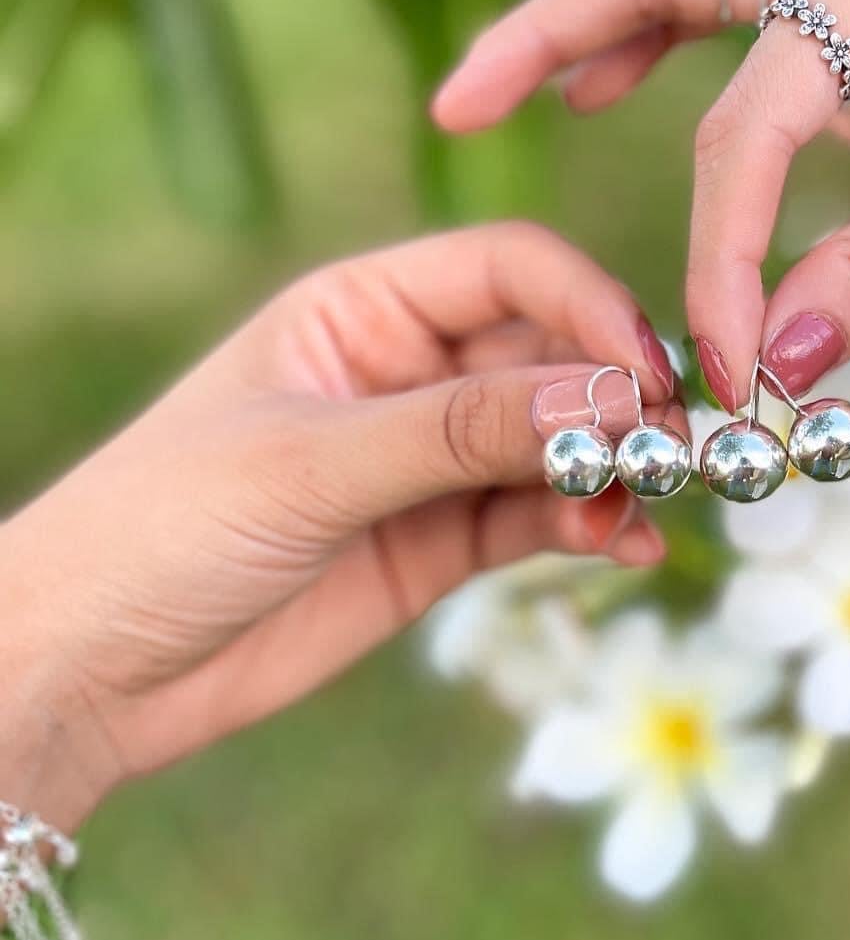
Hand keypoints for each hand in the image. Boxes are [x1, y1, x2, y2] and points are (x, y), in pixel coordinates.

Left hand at [1, 225, 680, 828]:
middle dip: (614, 397)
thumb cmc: (163, 527)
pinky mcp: (438, 542)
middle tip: (675, 447)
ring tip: (647, 506)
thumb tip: (604, 401)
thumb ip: (459, 430)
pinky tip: (620, 546)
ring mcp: (427, 460)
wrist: (86, 670)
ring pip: (554, 443)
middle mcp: (406, 371)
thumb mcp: (311, 463)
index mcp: (361, 309)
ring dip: (612, 467)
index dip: (586, 305)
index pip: (507, 269)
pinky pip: (536, 518)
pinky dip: (586, 527)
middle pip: (546, 356)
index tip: (644, 368)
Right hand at [433, 0, 849, 409]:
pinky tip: (621, 98)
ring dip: (604, 37)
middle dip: (563, 29)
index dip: (721, 246)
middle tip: (464, 96)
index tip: (725, 362)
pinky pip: (758, 61)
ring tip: (515, 91)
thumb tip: (772, 365)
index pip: (754, 114)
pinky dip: (682, 78)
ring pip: (704, 1)